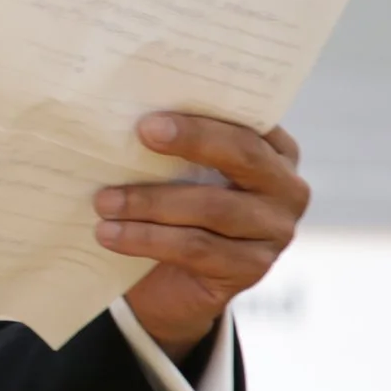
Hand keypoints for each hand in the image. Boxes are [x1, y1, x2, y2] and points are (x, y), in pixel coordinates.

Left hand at [98, 114, 307, 357]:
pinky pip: (195, 248)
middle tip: (140, 134)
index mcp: (275, 149)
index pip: (248, 120)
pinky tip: (109, 235)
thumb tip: (126, 110)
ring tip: (104, 201)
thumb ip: (175, 139)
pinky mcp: (252, 268)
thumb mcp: (181, 169)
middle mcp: (286, 188)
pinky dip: (146, 239)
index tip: (156, 113)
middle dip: (191, 141)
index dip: (206, 113)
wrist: (176, 281)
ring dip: (150, 202)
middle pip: (243, 155)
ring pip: (212, 207)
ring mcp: (275, 231)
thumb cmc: (176, 204)